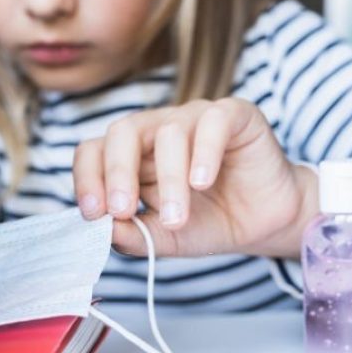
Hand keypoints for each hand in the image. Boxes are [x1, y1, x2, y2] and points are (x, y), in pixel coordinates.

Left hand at [73, 98, 318, 258]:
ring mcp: (196, 118)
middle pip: (123, 131)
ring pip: (170, 134)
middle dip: (117, 173)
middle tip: (121, 210)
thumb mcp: (164, 237)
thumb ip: (132, 234)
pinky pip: (213, 122)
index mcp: (134, 154)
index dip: (87, 177)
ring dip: (169, 181)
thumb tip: (101, 229)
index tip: (93, 213)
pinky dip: (204, 153)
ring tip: (177, 217)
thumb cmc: (210, 222)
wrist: (264, 224)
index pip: (94, 150)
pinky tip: (202, 182)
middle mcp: (160, 129)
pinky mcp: (234, 115)